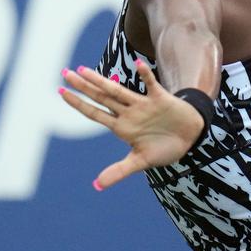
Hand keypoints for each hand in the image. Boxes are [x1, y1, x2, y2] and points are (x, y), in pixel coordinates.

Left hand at [59, 59, 204, 190]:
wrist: (189, 136)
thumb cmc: (163, 147)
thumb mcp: (140, 161)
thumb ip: (118, 171)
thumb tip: (97, 186)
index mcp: (121, 127)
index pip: (94, 113)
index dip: (78, 104)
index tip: (61, 92)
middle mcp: (128, 113)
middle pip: (101, 98)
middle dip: (84, 87)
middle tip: (65, 73)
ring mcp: (143, 105)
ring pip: (118, 91)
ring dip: (102, 81)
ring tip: (85, 70)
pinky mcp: (160, 99)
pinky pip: (151, 85)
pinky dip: (146, 75)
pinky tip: (138, 65)